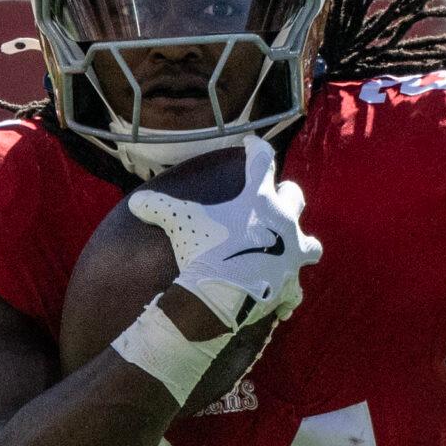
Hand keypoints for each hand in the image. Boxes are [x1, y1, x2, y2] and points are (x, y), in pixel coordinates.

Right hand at [126, 135, 322, 332]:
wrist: (219, 295)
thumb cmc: (202, 250)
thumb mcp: (177, 221)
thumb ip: (159, 207)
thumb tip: (136, 201)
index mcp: (261, 198)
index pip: (262, 161)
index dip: (256, 150)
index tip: (252, 144)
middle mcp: (284, 222)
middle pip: (294, 198)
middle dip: (286, 198)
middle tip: (276, 202)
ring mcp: (291, 255)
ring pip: (309, 246)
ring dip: (302, 247)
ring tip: (293, 252)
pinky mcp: (290, 286)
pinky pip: (295, 291)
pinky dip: (287, 295)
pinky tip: (282, 301)